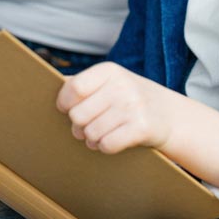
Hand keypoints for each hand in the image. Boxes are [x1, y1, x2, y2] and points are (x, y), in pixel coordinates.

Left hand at [56, 62, 175, 154]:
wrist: (168, 114)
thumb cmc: (128, 98)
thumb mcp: (109, 82)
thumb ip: (81, 83)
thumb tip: (50, 82)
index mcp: (109, 71)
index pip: (74, 88)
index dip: (64, 103)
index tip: (67, 109)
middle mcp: (122, 85)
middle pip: (78, 115)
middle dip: (78, 126)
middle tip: (85, 126)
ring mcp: (133, 106)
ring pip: (91, 133)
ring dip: (91, 139)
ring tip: (100, 133)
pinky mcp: (142, 128)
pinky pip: (107, 145)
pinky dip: (105, 147)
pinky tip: (111, 140)